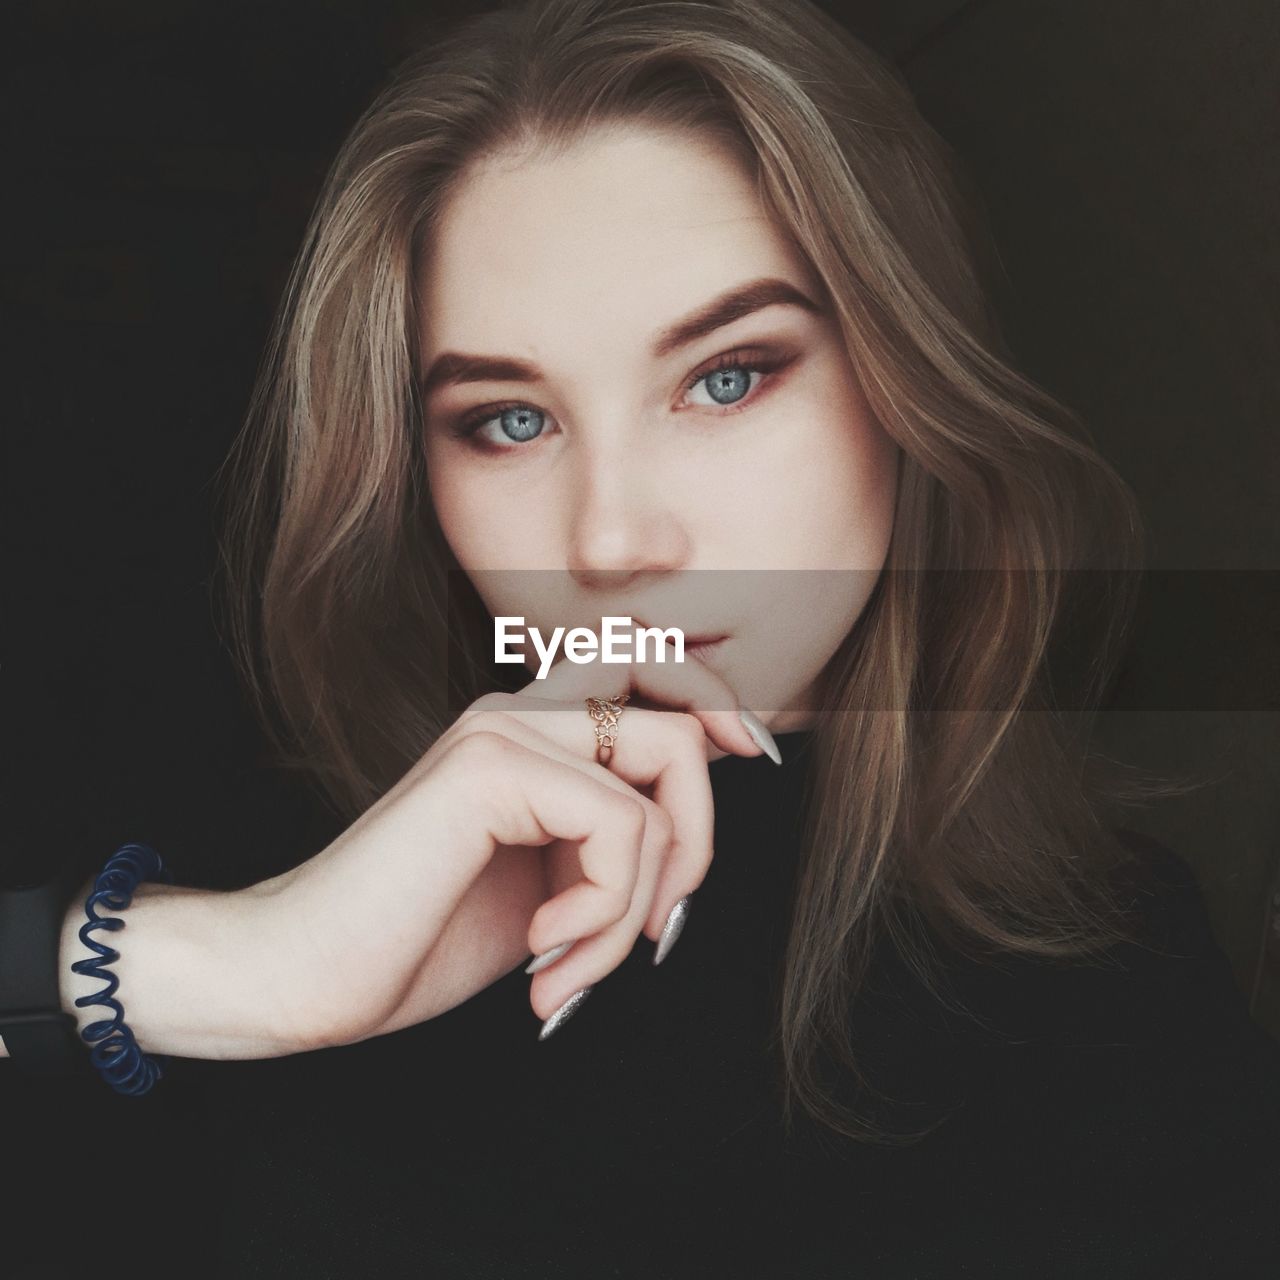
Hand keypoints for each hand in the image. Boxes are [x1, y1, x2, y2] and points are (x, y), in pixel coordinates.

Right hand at [239, 646, 774, 1051]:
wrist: (308, 974)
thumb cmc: (417, 937)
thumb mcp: (545, 887)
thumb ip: (605, 846)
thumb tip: (688, 845)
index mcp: (531, 733)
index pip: (652, 674)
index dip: (719, 701)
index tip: (755, 757)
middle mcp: (519, 712)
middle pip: (679, 720)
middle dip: (698, 836)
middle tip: (657, 929)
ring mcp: (503, 730)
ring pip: (662, 778)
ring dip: (639, 902)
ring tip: (574, 964)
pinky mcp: (490, 767)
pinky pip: (620, 827)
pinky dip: (603, 911)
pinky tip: (542, 953)